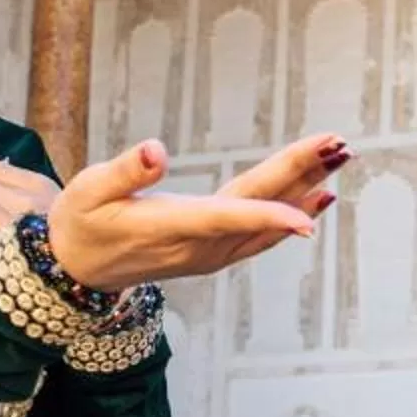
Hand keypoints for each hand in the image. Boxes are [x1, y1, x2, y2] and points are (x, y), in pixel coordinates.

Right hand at [43, 133, 347, 289]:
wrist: (76, 271)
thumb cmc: (80, 223)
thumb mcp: (88, 191)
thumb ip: (123, 172)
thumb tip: (154, 150)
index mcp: (170, 226)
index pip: (227, 218)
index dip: (270, 214)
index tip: (311, 212)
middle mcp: (198, 245)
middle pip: (259, 208)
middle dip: (302, 175)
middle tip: (340, 145)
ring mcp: (209, 253)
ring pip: (267, 221)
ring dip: (306, 189)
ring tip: (340, 159)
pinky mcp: (213, 253)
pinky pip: (261, 235)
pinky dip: (292, 213)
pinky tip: (318, 195)